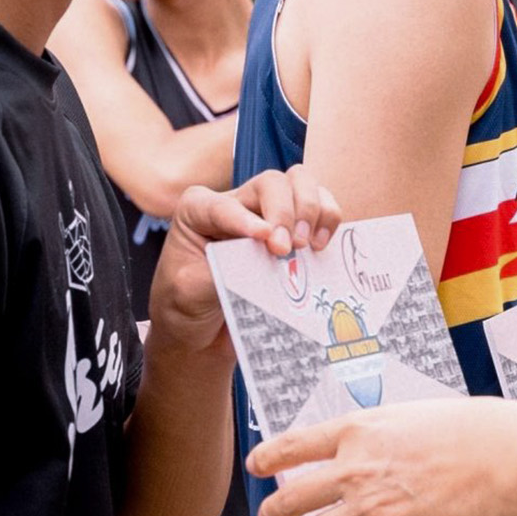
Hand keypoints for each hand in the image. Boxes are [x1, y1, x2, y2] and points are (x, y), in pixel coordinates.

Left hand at [150, 170, 345, 347]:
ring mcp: (267, 213)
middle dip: (285, 212)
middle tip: (285, 249)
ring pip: (301, 183)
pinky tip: (321, 247)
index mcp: (198, 210)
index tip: (265, 241)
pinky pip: (321, 207)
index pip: (224, 205)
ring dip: (312, 210)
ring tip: (308, 246)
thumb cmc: (187, 307)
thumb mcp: (188, 291)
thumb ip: (217, 269)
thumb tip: (254, 253)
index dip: (246, 220)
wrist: (201, 333)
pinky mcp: (293, 230)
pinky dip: (329, 220)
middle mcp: (235, 203)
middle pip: (272, 182)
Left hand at [249, 398, 516, 515]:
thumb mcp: (414, 416)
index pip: (293, 446)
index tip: (257, 467)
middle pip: (291, 498)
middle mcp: (353, 471)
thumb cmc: (475, 432)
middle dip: (273, 515)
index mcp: (357, 431)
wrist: (508, 462)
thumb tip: (372, 448)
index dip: (268, 459)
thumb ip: (382, 434)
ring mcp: (369, 511)